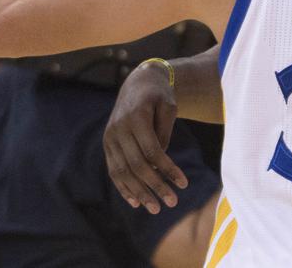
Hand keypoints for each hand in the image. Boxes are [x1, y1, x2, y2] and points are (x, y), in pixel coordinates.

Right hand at [103, 60, 187, 212]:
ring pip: (122, 171)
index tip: (184, 184)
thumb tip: (159, 163)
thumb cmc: (159, 95)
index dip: (168, 169)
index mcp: (136, 117)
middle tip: (172, 203)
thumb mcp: (169, 107)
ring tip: (155, 208)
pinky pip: (113, 169)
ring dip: (139, 192)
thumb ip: (165, 133)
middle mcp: (119, 128)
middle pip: (137, 164)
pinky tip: (136, 201)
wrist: (138, 83)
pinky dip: (123, 187)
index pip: (152, 150)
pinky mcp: (107, 143)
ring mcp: (110, 137)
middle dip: (155, 186)